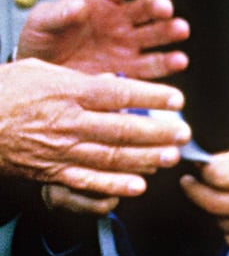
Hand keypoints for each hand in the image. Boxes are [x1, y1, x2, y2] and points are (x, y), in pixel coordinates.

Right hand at [0, 59, 183, 193]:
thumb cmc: (3, 92)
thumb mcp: (38, 70)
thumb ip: (79, 78)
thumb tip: (112, 81)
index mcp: (66, 91)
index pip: (118, 93)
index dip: (151, 97)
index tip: (176, 99)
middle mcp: (67, 121)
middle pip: (122, 128)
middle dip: (158, 133)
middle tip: (183, 133)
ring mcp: (59, 148)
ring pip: (110, 156)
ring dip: (144, 159)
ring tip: (169, 157)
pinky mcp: (50, 170)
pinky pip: (87, 181)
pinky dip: (114, 185)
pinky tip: (137, 185)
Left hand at [17, 0, 189, 77]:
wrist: (42, 76)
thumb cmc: (41, 40)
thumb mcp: (41, 22)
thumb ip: (58, 13)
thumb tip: (79, 6)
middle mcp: (120, 19)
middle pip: (146, 7)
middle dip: (158, 5)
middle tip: (164, 9)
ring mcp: (128, 44)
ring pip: (157, 33)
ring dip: (171, 30)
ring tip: (179, 30)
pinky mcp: (131, 68)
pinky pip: (153, 65)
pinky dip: (168, 63)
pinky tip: (178, 60)